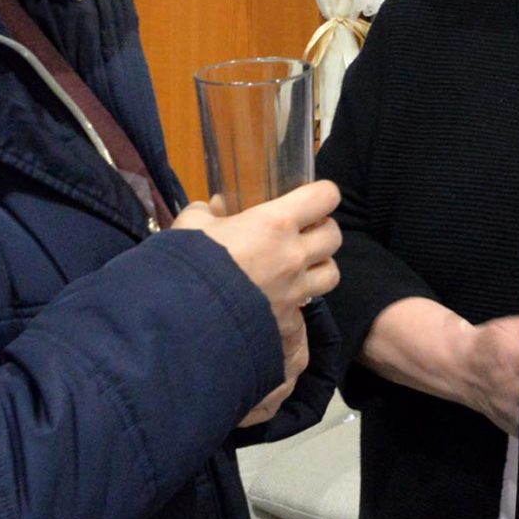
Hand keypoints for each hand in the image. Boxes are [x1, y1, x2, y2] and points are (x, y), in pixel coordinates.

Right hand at [175, 181, 339, 418]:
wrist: (184, 319)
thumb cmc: (189, 263)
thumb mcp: (190, 225)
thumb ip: (205, 212)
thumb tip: (213, 208)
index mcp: (276, 223)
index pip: (325, 196)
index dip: (321, 195)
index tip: (310, 200)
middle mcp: (294, 256)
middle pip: (334, 236)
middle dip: (321, 232)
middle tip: (302, 234)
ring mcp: (294, 292)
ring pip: (331, 274)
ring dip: (319, 269)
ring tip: (298, 270)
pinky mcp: (287, 323)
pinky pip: (304, 313)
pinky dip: (296, 309)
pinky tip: (278, 306)